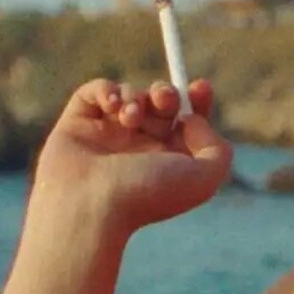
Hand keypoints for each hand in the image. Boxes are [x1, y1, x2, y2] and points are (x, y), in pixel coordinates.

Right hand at [32, 78, 233, 234]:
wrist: (89, 206)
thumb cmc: (147, 194)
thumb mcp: (204, 177)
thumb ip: (216, 147)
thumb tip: (192, 120)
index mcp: (170, 161)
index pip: (188, 122)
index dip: (197, 101)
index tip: (200, 87)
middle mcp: (140, 148)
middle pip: (161, 103)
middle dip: (167, 93)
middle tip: (163, 100)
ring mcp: (107, 136)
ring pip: (130, 95)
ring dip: (136, 97)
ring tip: (131, 118)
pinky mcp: (77, 125)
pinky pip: (95, 91)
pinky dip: (106, 90)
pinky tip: (112, 108)